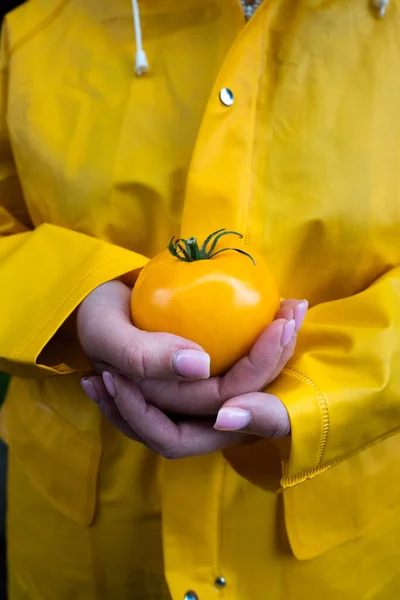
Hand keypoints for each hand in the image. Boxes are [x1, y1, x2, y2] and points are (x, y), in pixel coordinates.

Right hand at [79, 282, 306, 456]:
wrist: (96, 304)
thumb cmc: (96, 319)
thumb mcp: (108, 333)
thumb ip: (143, 355)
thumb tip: (201, 365)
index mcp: (156, 415)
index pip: (212, 408)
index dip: (252, 375)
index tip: (276, 328)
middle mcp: (182, 412)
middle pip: (240, 400)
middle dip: (273, 359)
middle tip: (291, 314)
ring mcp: (193, 393)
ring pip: (245, 386)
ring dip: (274, 351)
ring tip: (292, 310)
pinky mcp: (201, 373)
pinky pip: (238, 366)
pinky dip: (263, 342)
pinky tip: (283, 313)